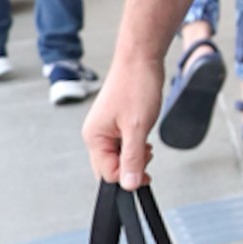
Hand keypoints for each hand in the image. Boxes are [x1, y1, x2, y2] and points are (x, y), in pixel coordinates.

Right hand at [82, 55, 163, 188]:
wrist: (141, 58)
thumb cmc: (136, 86)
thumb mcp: (137, 127)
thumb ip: (132, 158)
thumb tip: (127, 185)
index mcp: (94, 137)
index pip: (106, 173)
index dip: (128, 176)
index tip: (147, 173)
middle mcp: (96, 134)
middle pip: (110, 166)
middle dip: (131, 166)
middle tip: (148, 153)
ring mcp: (106, 128)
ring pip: (118, 155)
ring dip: (135, 155)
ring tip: (147, 143)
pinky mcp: (117, 121)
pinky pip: (123, 143)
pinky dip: (136, 145)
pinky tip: (145, 136)